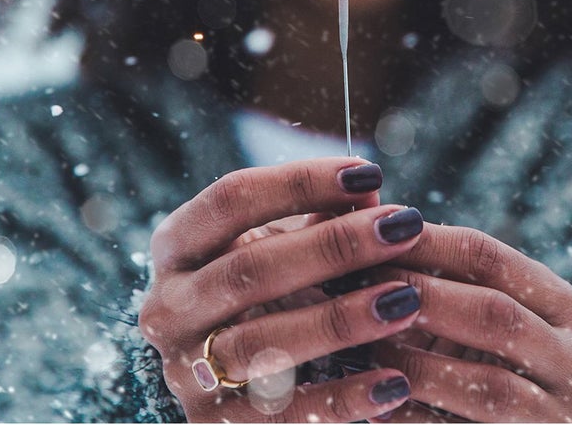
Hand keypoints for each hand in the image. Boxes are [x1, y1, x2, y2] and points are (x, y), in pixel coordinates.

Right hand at [138, 157, 425, 421]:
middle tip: (402, 228)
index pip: (231, 199)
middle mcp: (167, 309)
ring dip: (341, 319)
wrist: (225, 393)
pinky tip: (394, 380)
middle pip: (250, 269)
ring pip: (262, 342)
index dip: (299, 181)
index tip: (370, 171)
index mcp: (175, 248)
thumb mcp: (275, 249)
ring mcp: (184, 375)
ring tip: (405, 299)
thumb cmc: (264, 296)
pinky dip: (343, 398)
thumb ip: (316, 220)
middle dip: (334, 246)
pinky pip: (283, 416)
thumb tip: (368, 189)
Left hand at [369, 222, 571, 421]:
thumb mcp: (478, 315)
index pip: (492, 259)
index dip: (430, 244)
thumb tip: (373, 226)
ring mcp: (558, 417)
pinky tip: (379, 401)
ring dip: (422, 365)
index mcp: (559, 306)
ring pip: (492, 386)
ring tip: (369, 348)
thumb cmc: (481, 359)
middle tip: (367, 288)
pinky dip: (418, 418)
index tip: (377, 236)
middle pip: (498, 316)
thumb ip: (441, 278)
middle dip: (428, 299)